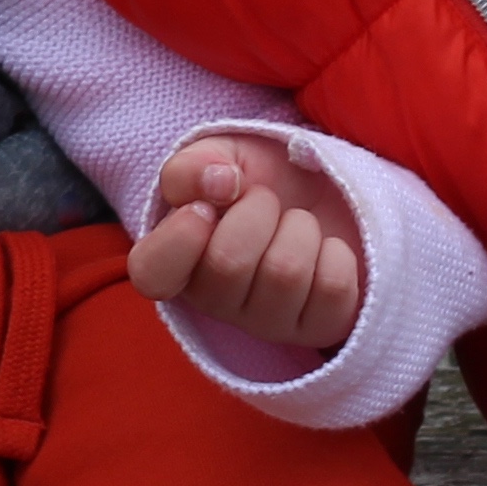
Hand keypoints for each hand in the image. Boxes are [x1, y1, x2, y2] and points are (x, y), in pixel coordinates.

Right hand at [126, 135, 371, 362]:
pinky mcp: (319, 328)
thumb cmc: (260, 178)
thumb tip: (218, 183)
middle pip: (228, 263)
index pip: (150, 274)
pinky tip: (324, 250)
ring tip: (296, 224)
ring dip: (300, 228)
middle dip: (257, 210)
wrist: (323, 188)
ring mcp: (267, 322)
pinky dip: (336, 253)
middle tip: (264, 201)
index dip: (178, 238)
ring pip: (285, 274)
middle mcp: (215, 302)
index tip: (205, 206)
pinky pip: (332, 288)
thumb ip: (195, 166)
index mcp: (174, 261)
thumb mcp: (218, 157)